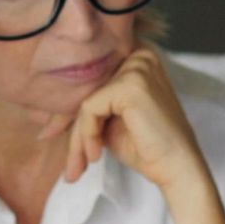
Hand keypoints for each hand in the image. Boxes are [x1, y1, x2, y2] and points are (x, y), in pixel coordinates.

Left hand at [44, 47, 206, 193]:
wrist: (177, 169)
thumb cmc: (147, 147)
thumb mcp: (110, 121)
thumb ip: (88, 108)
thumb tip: (46, 116)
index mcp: (136, 58)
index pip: (91, 80)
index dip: (69, 111)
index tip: (51, 135)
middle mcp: (139, 54)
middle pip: (86, 88)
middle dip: (69, 127)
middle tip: (68, 163)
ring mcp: (136, 67)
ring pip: (85, 101)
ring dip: (78, 138)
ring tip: (79, 166)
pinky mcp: (130, 85)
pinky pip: (89, 108)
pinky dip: (87, 134)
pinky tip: (96, 154)